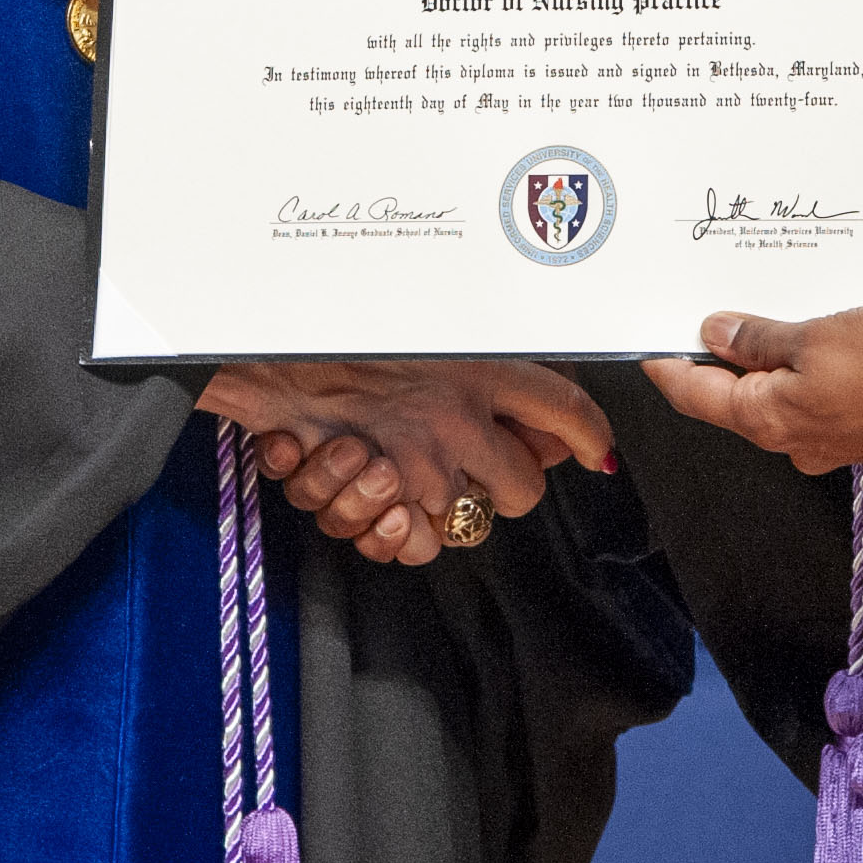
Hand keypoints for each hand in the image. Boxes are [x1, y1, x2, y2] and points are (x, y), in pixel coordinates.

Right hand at [202, 359, 613, 565]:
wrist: (266, 354)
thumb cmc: (335, 326)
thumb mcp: (424, 319)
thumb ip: (467, 352)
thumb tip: (509, 395)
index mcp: (479, 363)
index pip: (565, 408)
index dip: (588, 436)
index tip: (596, 451)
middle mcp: (463, 418)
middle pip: (525, 487)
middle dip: (507, 485)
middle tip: (481, 467)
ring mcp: (425, 465)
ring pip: (468, 521)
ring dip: (444, 507)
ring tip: (410, 477)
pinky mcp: (384, 499)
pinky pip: (414, 543)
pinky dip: (397, 531)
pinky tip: (380, 502)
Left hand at [643, 307, 862, 472]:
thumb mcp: (817, 338)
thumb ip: (761, 337)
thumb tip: (718, 332)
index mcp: (769, 421)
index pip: (695, 395)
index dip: (667, 365)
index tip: (645, 345)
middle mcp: (795, 434)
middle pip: (734, 392)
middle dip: (718, 348)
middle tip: (701, 302)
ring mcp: (830, 426)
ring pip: (780, 382)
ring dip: (769, 344)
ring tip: (762, 297)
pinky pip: (819, 378)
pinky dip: (810, 349)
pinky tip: (818, 317)